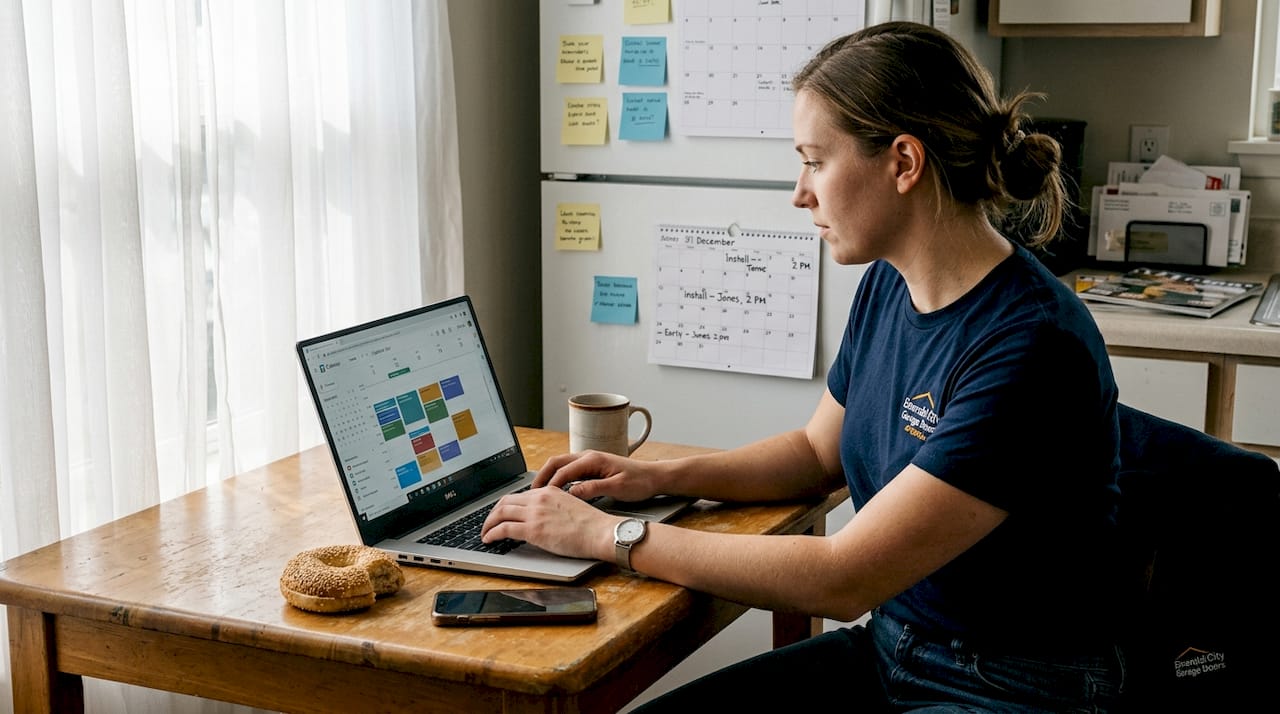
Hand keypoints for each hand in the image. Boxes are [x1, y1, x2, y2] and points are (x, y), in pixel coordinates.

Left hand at [480, 485, 615, 559]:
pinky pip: (503, 529)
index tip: (501, 514)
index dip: (506, 505)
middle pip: (505, 501)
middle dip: (492, 513)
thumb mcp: (570, 507)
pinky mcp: (533, 530)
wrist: (600, 532)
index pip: (519, 495)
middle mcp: (539, 498)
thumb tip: (543, 519)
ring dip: (488, 524)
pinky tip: (489, 539)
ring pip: (500, 513)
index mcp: (549, 491)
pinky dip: (492, 534)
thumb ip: (553, 508)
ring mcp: (535, 513)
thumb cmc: (592, 525)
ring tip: (485, 533)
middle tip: (488, 523)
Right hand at [532, 449, 661, 502]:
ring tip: (536, 493)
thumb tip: (572, 493)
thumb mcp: (618, 487)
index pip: (563, 470)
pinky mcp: (592, 467)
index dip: (550, 484)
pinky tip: (554, 492)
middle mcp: (589, 456)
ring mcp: (589, 461)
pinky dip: (557, 478)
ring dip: (547, 476)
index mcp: (593, 459)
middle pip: (556, 462)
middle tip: (529, 493)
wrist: (655, 477)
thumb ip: (594, 488)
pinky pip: (568, 470)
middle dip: (541, 476)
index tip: (539, 498)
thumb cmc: (640, 482)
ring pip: (560, 465)